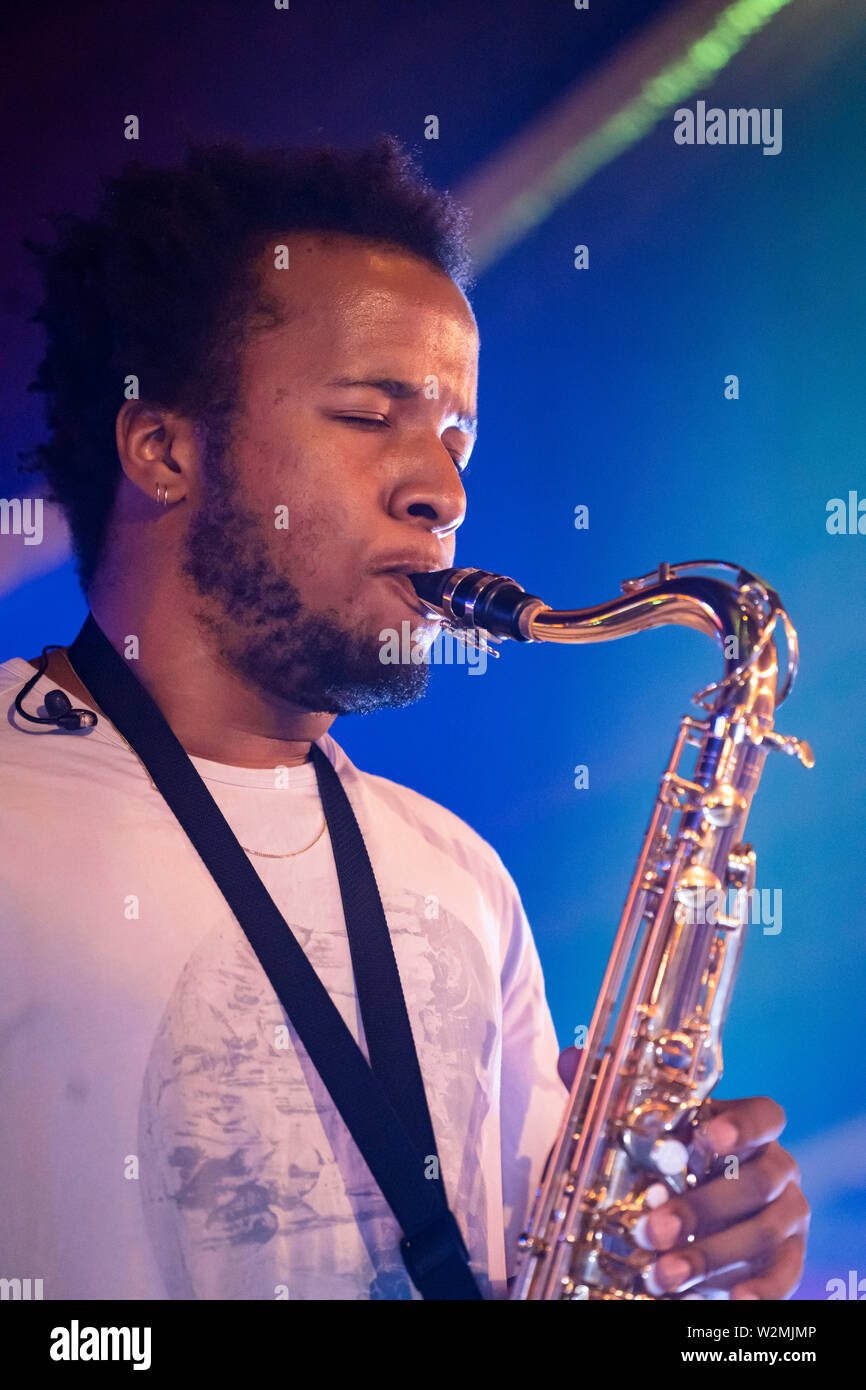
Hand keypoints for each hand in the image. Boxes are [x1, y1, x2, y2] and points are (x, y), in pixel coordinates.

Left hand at [557, 1048, 809, 1299]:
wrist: (690, 1228)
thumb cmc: (667, 1173)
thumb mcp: (638, 1140)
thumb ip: (611, 1100)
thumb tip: (570, 1057)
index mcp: (746, 1131)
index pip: (765, 1115)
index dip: (742, 1125)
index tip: (706, 1138)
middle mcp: (775, 1168)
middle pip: (755, 1181)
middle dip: (700, 1207)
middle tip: (650, 1229)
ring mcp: (787, 1216)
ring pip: (763, 1231)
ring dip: (710, 1255)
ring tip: (662, 1274)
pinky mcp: (790, 1259)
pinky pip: (786, 1275)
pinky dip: (762, 1290)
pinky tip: (731, 1302)